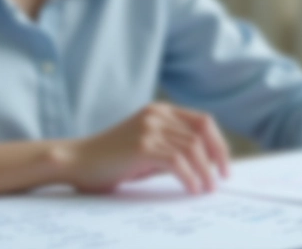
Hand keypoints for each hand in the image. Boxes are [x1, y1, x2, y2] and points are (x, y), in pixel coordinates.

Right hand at [63, 103, 230, 194]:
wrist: (77, 161)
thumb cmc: (111, 160)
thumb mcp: (146, 148)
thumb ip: (171, 149)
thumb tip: (206, 166)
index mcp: (160, 111)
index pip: (203, 121)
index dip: (219, 143)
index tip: (224, 166)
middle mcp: (157, 115)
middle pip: (202, 133)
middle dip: (218, 158)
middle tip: (221, 180)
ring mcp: (149, 129)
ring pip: (193, 148)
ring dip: (205, 172)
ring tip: (207, 189)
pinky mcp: (142, 146)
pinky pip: (178, 161)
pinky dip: (190, 176)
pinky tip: (192, 188)